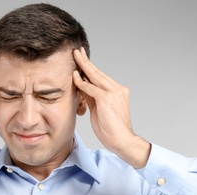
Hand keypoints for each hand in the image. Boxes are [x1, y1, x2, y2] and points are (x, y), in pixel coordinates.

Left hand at [73, 48, 149, 167]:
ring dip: (83, 65)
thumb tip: (81, 86)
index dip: (90, 68)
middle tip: (77, 51)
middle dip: (86, 61)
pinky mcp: (107, 98)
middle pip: (98, 73)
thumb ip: (90, 97)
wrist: (122, 141)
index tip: (82, 58)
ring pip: (95, 76)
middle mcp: (117, 89)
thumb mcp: (98, 110)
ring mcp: (113, 93)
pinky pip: (91, 88)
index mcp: (116, 91)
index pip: (100, 77)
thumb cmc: (110, 129)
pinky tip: (74, 76)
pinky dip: (82, 82)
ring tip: (75, 56)